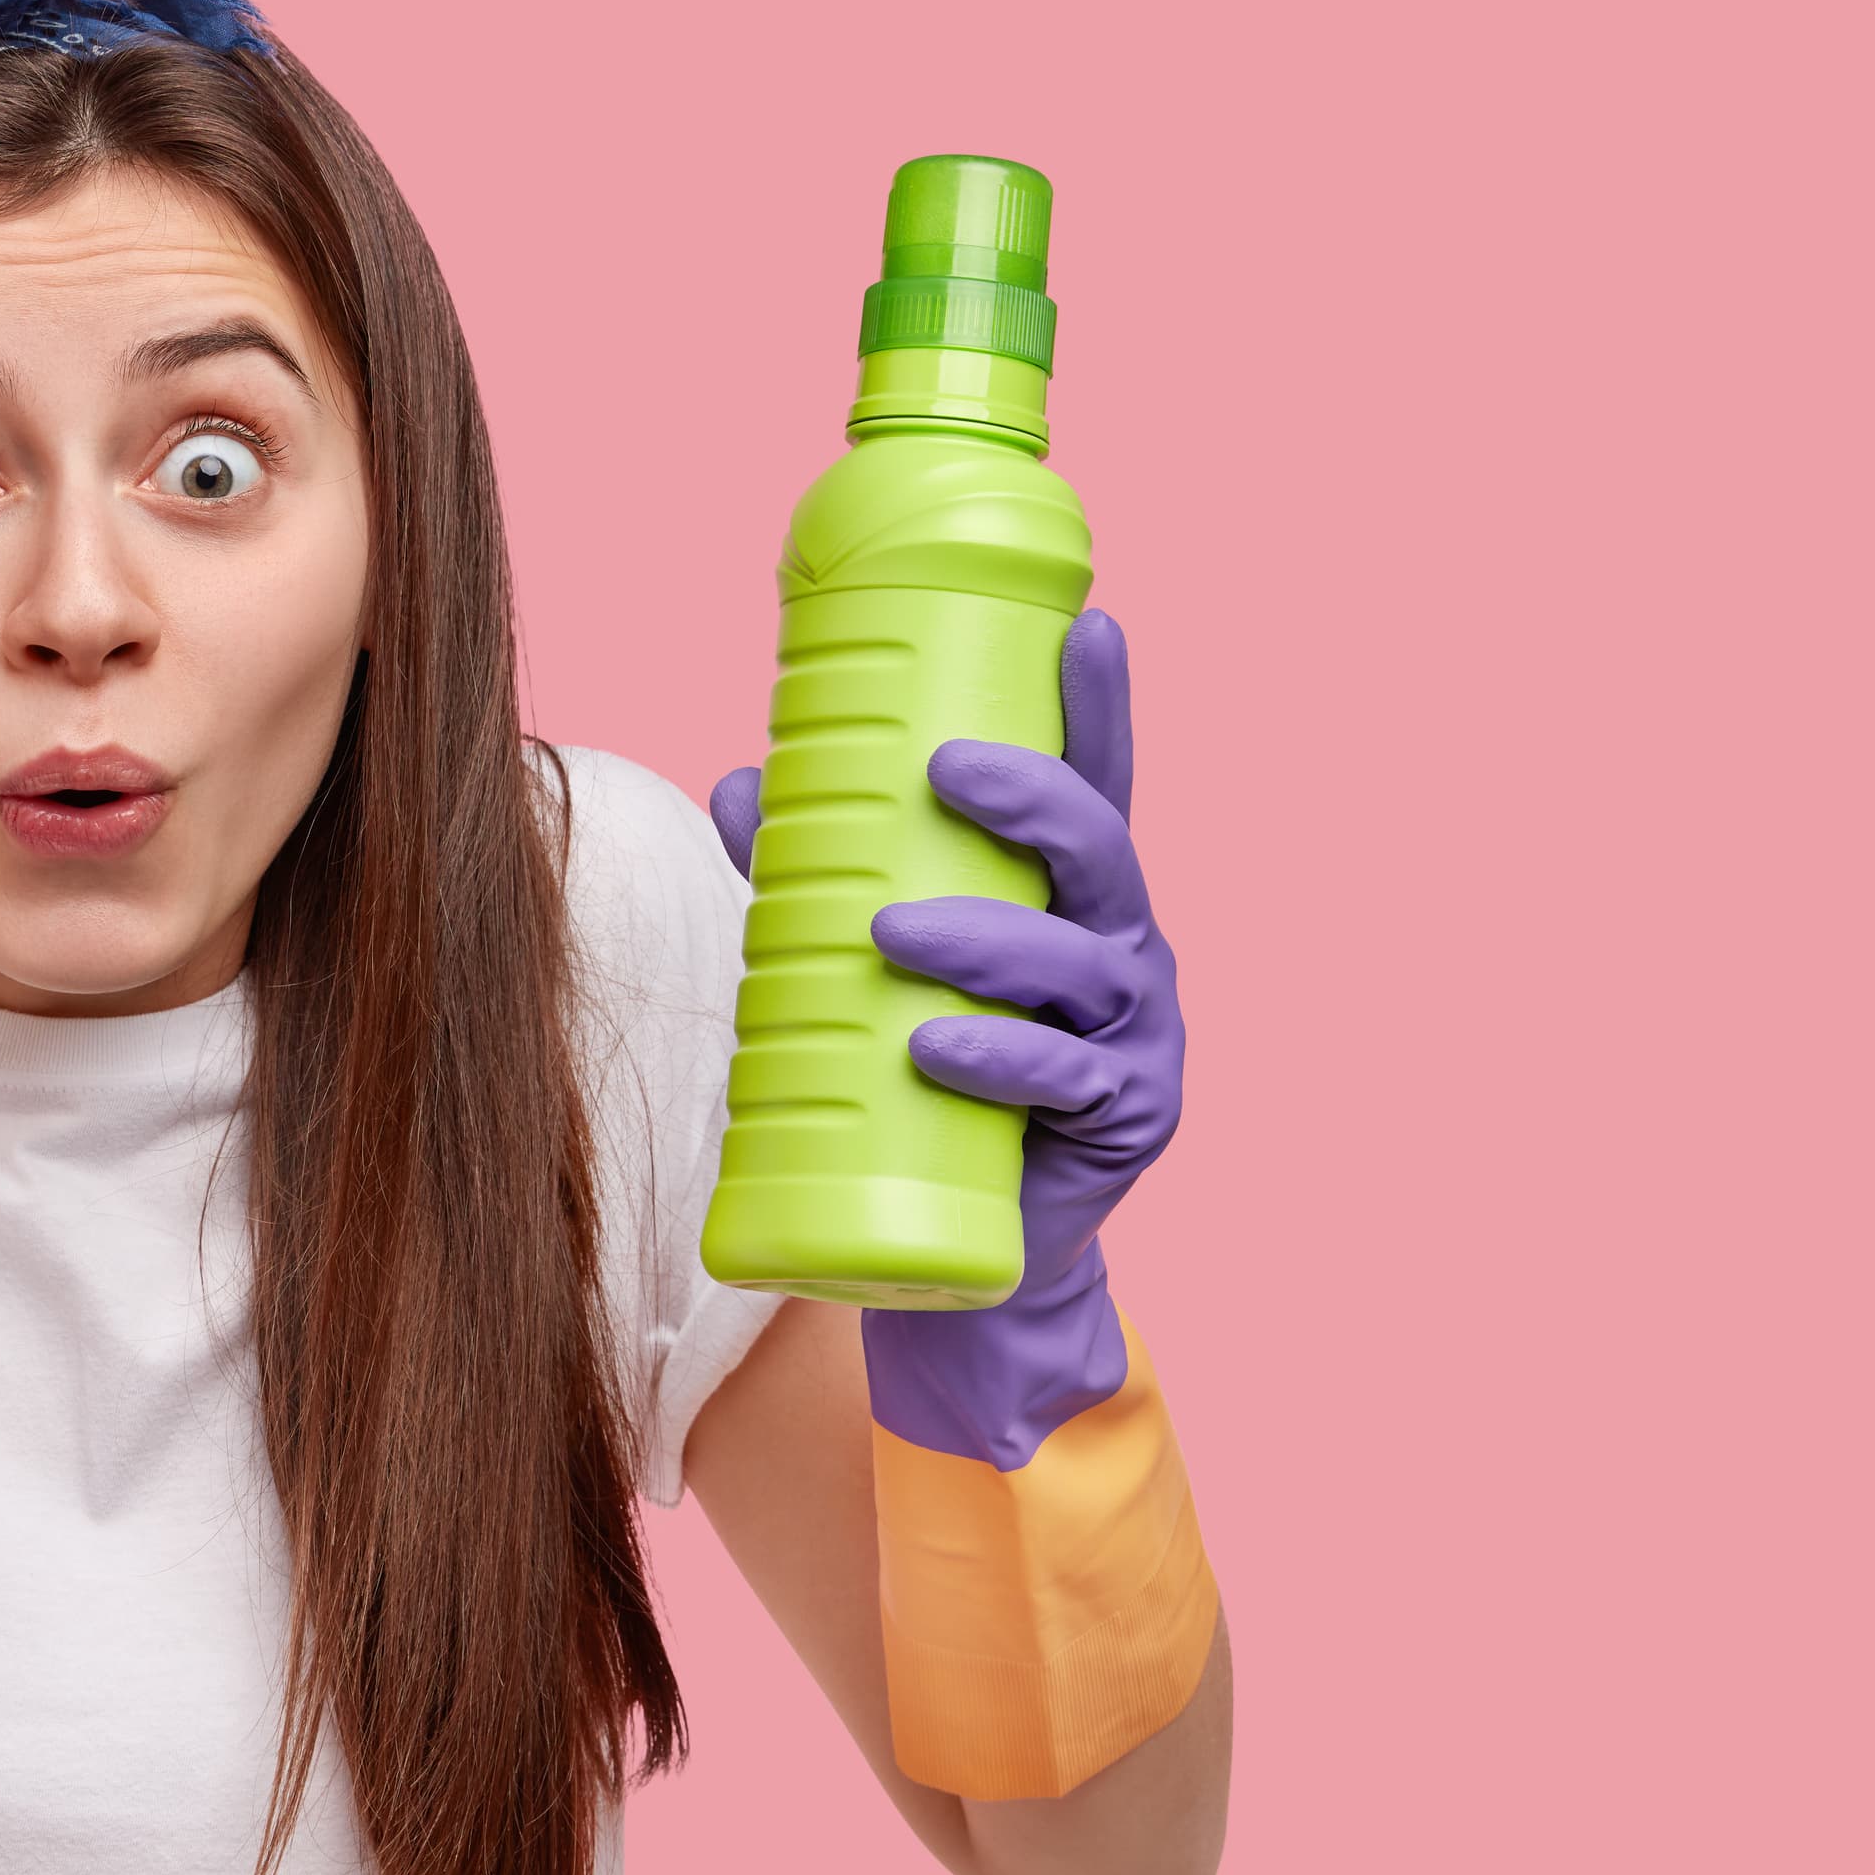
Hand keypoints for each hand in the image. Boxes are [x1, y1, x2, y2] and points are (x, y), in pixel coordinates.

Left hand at [709, 608, 1185, 1467]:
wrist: (966, 1251)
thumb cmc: (921, 1082)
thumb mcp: (865, 969)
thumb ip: (812, 879)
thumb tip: (739, 780)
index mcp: (1071, 902)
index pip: (1097, 787)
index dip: (1102, 708)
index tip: (1091, 623)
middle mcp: (1120, 953)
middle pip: (1101, 852)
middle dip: (1032, 801)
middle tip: (943, 770)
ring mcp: (1135, 1039)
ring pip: (1075, 967)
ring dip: (985, 942)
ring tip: (893, 935)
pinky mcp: (1125, 1123)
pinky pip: (1065, 1081)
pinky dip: (999, 1061)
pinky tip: (939, 1050)